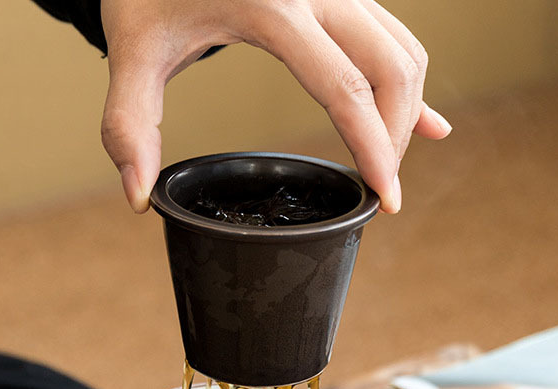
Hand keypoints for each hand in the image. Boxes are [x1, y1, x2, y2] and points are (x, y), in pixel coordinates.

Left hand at [100, 0, 451, 215]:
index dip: (374, 151)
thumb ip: (129, 125)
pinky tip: (428, 122)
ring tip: (386, 164)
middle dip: (394, 138)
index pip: (346, 90)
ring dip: (406, 111)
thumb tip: (138, 199)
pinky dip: (409, 83)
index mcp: (272, 6)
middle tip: (380, 190)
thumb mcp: (130, 49)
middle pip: (391, 70)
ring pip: (403, 50)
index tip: (387, 199)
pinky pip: (393, 35)